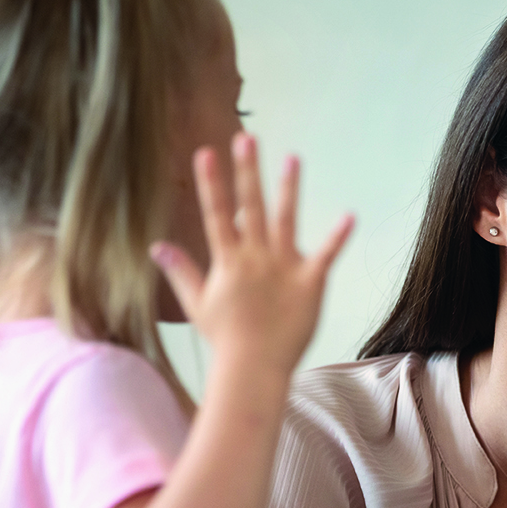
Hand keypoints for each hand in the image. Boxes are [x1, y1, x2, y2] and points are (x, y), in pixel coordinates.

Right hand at [152, 132, 352, 378]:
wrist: (254, 369)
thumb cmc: (226, 340)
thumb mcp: (197, 303)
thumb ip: (181, 271)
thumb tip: (156, 247)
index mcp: (228, 261)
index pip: (216, 214)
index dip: (212, 183)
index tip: (206, 152)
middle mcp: (255, 258)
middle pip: (251, 208)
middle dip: (248, 172)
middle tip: (247, 138)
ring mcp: (283, 268)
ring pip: (286, 221)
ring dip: (288, 189)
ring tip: (292, 159)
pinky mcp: (310, 283)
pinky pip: (326, 256)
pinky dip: (338, 237)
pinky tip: (350, 215)